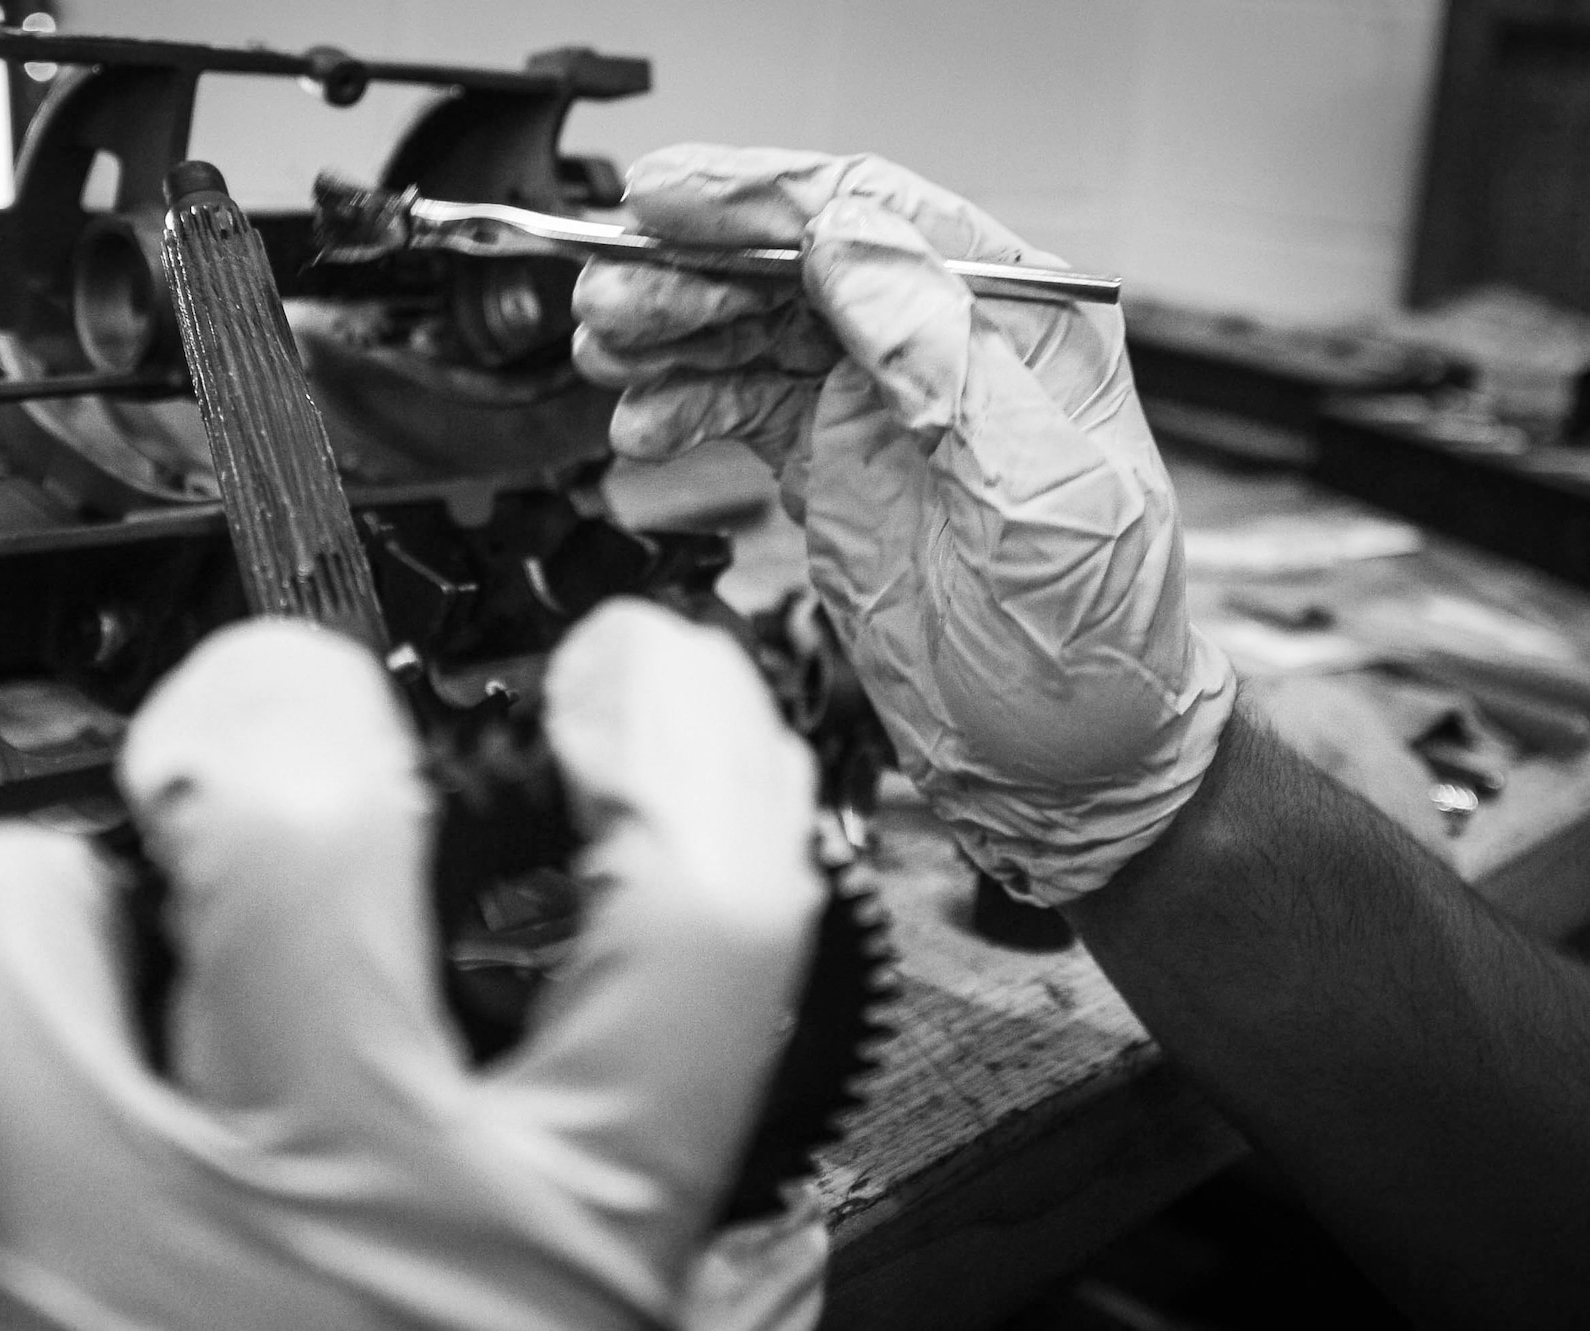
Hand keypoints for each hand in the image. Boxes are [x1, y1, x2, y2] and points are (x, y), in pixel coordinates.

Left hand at [0, 601, 828, 1329]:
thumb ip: (674, 1273)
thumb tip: (727, 1130)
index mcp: (541, 1256)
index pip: (688, 907)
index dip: (685, 737)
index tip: (636, 678)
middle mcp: (310, 1227)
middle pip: (293, 828)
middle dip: (291, 714)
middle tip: (287, 728)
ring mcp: (70, 1271)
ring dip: (47, 901)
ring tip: (91, 939)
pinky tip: (4, 1166)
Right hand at [573, 145, 1235, 902]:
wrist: (1068, 768)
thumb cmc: (1091, 648)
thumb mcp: (1037, 501)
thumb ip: (946, 363)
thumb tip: (852, 242)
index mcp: (1015, 324)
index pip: (875, 216)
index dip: (762, 199)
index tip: (667, 198)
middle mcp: (941, 347)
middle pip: (794, 264)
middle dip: (692, 271)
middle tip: (609, 299)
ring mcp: (879, 405)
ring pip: (753, 328)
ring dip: (671, 332)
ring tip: (603, 353)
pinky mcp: (832, 465)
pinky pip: (739, 404)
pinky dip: (682, 406)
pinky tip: (641, 424)